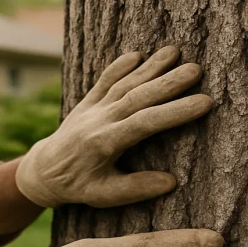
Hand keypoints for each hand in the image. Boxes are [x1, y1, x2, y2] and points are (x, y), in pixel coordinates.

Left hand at [15, 45, 212, 207]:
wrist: (43, 171)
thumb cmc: (78, 186)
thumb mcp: (105, 195)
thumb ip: (136, 188)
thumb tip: (171, 181)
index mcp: (105, 143)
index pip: (146, 123)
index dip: (175, 112)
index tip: (204, 102)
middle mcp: (99, 120)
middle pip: (138, 96)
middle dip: (168, 82)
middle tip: (197, 70)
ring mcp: (92, 108)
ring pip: (124, 83)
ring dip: (150, 67)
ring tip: (175, 51)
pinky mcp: (87, 101)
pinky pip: (104, 79)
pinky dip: (119, 65)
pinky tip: (138, 54)